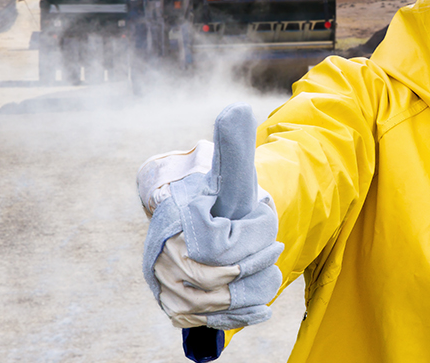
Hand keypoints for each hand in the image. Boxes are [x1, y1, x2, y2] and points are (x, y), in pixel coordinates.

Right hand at [139, 102, 283, 329]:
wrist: (198, 218)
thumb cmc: (220, 194)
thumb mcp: (231, 171)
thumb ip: (234, 144)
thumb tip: (237, 107)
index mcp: (173, 218)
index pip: (223, 247)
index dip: (252, 235)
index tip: (259, 219)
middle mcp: (160, 254)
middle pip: (225, 278)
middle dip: (258, 261)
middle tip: (269, 245)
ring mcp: (165, 283)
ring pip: (223, 304)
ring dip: (256, 288)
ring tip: (265, 267)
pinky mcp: (174, 307)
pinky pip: (212, 322)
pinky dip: (243, 313)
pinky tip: (258, 303)